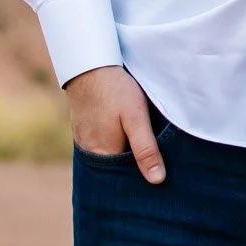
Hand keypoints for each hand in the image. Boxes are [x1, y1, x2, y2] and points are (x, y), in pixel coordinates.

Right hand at [65, 65, 164, 183]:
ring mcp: (85, 140)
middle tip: (159, 168)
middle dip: (134, 171)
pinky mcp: (84, 129)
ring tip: (146, 153)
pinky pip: (102, 145)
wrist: (89, 65)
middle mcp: (90, 152)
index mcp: (103, 154)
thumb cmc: (115, 90)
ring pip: (110, 157)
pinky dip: (116, 146)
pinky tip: (128, 140)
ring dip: (125, 156)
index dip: (142, 180)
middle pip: (115, 170)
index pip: (124, 179)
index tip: (160, 180)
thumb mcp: (136, 118)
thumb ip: (145, 148)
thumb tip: (157, 180)